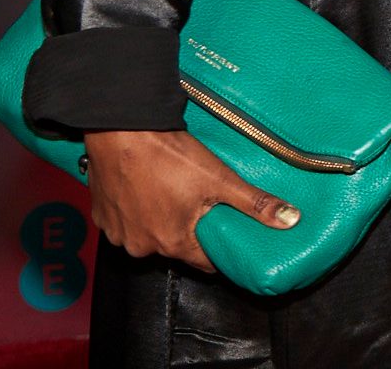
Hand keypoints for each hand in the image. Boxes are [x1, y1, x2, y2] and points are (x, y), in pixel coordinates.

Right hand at [82, 129, 298, 272]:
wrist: (120, 129)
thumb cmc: (167, 154)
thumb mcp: (219, 178)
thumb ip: (254, 203)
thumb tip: (289, 220)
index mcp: (173, 243)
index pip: (206, 262)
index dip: (221, 250)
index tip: (229, 237)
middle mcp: (142, 246)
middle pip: (177, 247)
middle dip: (191, 230)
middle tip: (202, 202)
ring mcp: (118, 232)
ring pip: (149, 234)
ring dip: (161, 220)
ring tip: (173, 191)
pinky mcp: (101, 215)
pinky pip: (125, 221)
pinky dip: (136, 210)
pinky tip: (146, 188)